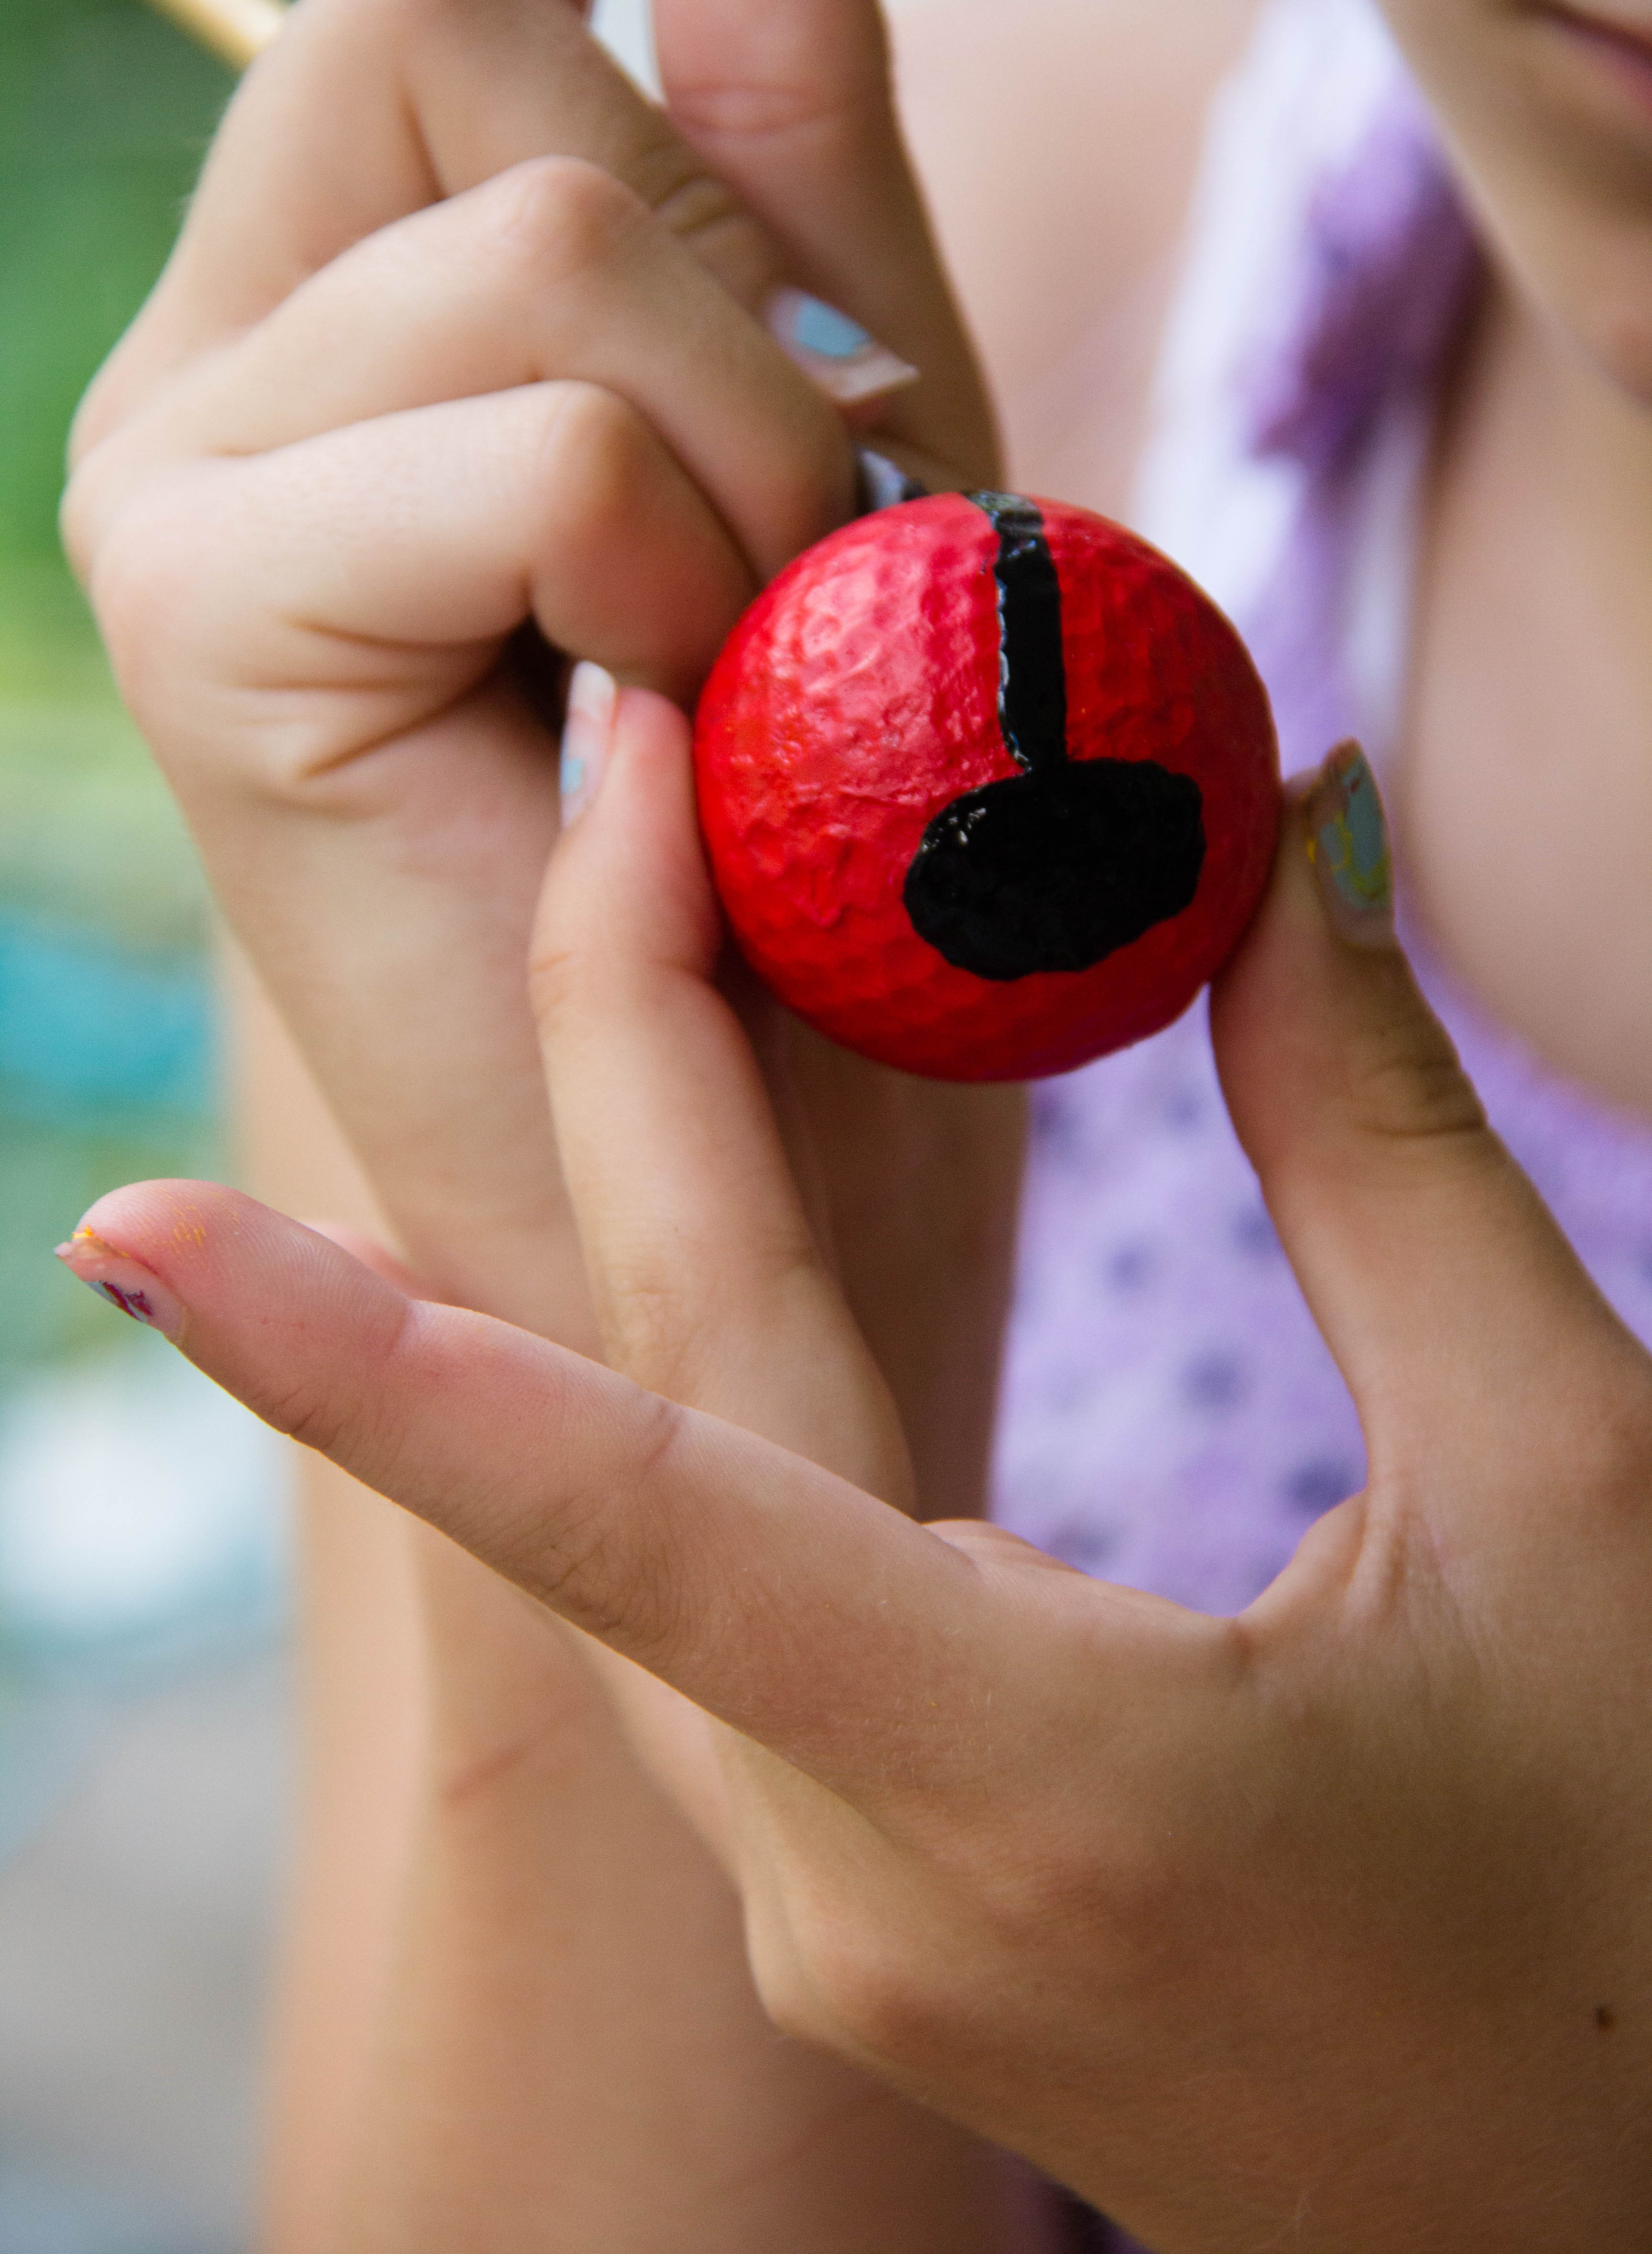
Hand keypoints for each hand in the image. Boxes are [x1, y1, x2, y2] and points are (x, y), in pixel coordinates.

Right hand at [60, 0, 999, 1355]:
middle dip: (735, 267)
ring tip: (748, 662)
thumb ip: (782, 115)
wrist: (729, 1180)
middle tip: (792, 523)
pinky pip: (541, 448)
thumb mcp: (846, 429)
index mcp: (354, 295)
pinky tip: (665, 726)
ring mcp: (179, 472)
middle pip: (458, 13)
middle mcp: (223, 350)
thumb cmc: (800, 844)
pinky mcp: (203, 612)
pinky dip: (684, 576)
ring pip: (543, 235)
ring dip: (752, 451)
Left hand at [66, 732, 1651, 2249]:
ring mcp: (857, 1940)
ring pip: (663, 1548)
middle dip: (599, 1106)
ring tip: (662, 971)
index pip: (632, 1511)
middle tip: (614, 809)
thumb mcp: (1573, 1491)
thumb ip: (1382, 1150)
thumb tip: (1282, 845)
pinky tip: (713, 1281)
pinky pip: (730, 1640)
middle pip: (651, 1441)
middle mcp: (871, 1890)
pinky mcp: (890, 1940)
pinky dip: (699, 1433)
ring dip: (627, 1276)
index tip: (140, 1222)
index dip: (363, 1357)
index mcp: (1037, 1781)